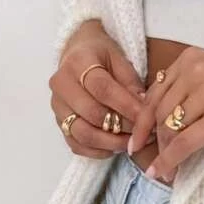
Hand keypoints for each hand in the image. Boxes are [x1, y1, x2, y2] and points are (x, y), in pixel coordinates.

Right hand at [49, 20, 146, 158]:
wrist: (76, 53)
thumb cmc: (101, 55)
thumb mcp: (119, 58)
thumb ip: (131, 82)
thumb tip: (144, 109)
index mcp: (78, 63)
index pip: (102, 89)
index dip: (126, 106)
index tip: (146, 117)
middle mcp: (62, 85)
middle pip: (91, 114)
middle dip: (122, 126)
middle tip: (144, 132)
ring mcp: (57, 107)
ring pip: (82, 134)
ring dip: (111, 143)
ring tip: (132, 142)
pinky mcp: (58, 123)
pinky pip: (76, 144)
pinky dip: (98, 151)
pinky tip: (116, 146)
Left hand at [129, 47, 203, 181]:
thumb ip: (195, 87)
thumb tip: (166, 117)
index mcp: (194, 58)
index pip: (155, 91)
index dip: (142, 119)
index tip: (137, 137)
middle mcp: (196, 71)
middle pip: (158, 112)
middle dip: (151, 139)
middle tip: (147, 158)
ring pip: (169, 129)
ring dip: (162, 153)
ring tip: (163, 170)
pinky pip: (184, 144)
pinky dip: (170, 162)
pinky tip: (165, 174)